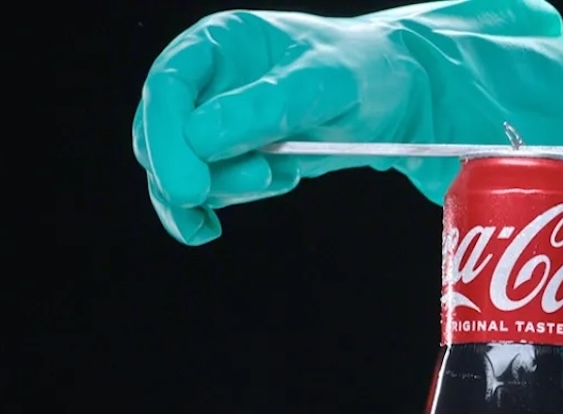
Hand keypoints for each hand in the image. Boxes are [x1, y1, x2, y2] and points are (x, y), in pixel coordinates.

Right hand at [131, 2, 562, 246]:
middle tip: (262, 182)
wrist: (404, 95)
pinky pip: (201, 188)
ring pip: (174, 167)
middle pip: (158, 133)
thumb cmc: (371, 76)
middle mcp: (210, 77)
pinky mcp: (233, 154)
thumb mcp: (327, 85)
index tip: (190, 186)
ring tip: (274, 180)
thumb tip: (201, 140)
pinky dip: (209, 209)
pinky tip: (220, 221)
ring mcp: (217, 117)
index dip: (169, 140)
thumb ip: (266, 110)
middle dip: (192, 172)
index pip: (168, 88)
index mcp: (224, 43)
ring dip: (212, 192)